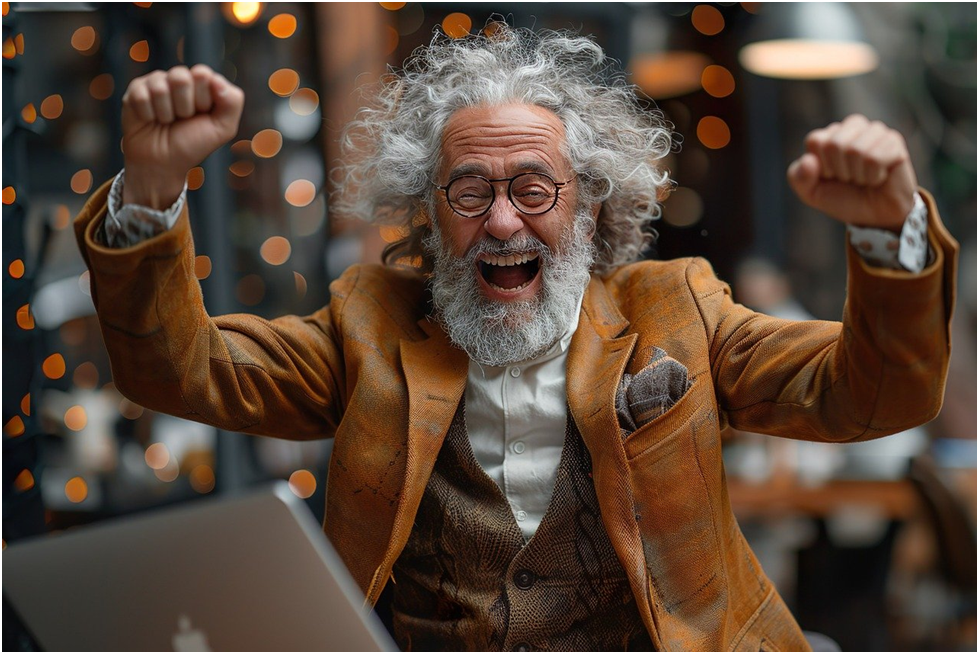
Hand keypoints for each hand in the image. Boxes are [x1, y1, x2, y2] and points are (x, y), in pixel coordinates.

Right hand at [121, 64, 243, 208]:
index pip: (202, 74)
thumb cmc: (193, 144)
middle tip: (183, 119)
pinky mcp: (135, 90)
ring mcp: (156, 82)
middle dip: (184, 107)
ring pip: (160, 87)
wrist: (163, 164)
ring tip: (167, 121)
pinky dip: (148, 115)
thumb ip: (233, 101)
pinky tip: (150, 120)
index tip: (202, 114)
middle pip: (181, 77)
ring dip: (166, 113)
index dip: (203, 99)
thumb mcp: (223, 128)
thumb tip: (215, 78)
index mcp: (202, 84)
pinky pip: (141, 96)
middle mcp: (179, 79)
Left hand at [787, 114, 916, 232]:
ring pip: (855, 150)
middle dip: (839, 170)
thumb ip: (798, 177)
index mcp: (830, 135)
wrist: (875, 216)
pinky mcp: (894, 141)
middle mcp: (853, 127)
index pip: (815, 140)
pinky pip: (874, 158)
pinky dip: (873, 176)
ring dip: (857, 175)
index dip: (821, 166)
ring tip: (864, 178)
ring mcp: (875, 132)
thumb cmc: (844, 199)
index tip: (831, 176)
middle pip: (834, 143)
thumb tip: (808, 160)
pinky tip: (878, 177)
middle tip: (850, 178)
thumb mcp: (812, 193)